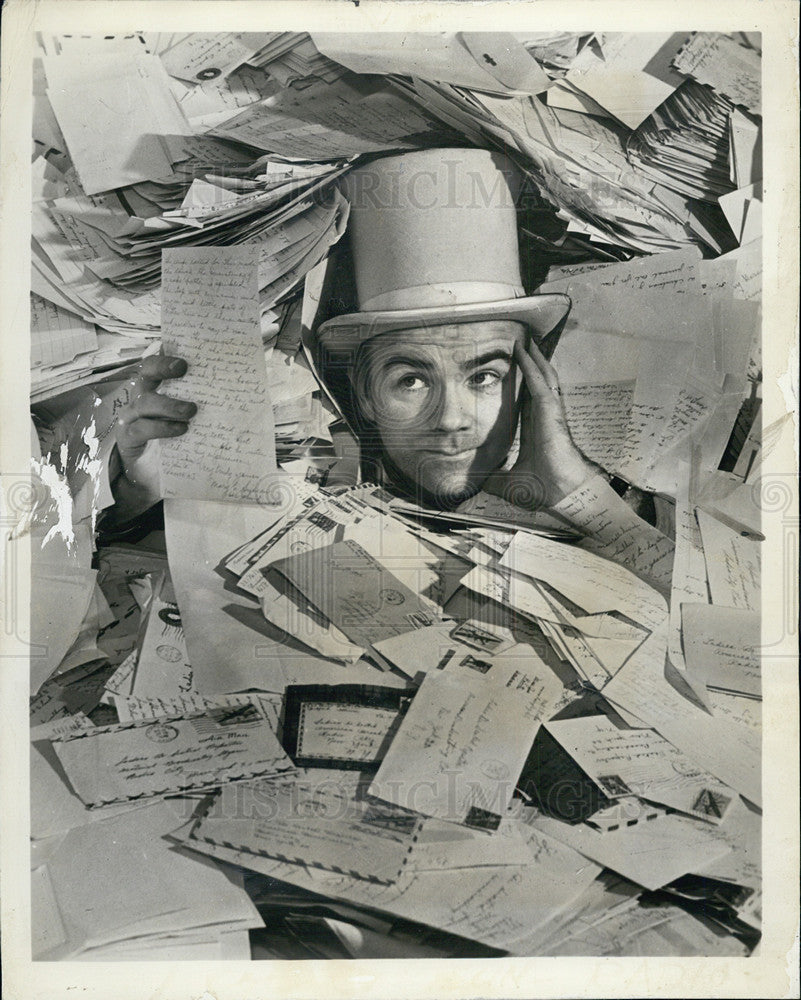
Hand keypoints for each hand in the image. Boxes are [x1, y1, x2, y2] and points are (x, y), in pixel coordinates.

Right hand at [111, 355, 195, 516]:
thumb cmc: (175, 443)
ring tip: (191, 411)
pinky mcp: (129, 437)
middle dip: (162, 366)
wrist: (151, 478)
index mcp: (159, 389)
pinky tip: (181, 430)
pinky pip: (142, 428)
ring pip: (145, 402)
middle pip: (146, 372)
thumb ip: (206, 408)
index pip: (161, 364)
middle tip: (183, 367)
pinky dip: (162, 428)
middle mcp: (143, 397)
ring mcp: (132, 416)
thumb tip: (244, 399)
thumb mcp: (191, 422)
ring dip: (168, 404)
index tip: (186, 349)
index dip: (168, 353)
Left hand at [483, 339, 592, 508]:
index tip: (514, 375)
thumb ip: (492, 480)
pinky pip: (539, 384)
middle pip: (537, 384)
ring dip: (534, 358)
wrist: (564, 495)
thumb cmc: (546, 490)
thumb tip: (475, 482)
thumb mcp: (508, 484)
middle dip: (531, 365)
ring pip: (542, 378)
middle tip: (522, 346)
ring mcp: (550, 414)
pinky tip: (523, 352)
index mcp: (536, 432)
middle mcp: (544, 419)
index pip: (527, 403)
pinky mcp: (551, 412)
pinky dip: (532, 367)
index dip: (521, 387)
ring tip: (525, 340)